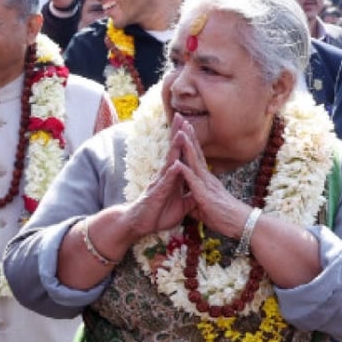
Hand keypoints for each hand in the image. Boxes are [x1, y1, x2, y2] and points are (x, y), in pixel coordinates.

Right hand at [123, 114, 197, 236]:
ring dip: (175, 148)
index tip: (190, 124)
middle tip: (182, 116)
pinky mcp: (156, 194)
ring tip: (180, 133)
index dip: (185, 140)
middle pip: (173, 151)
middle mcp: (165, 176)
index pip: (180, 154)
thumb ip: (190, 197)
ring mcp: (160, 183)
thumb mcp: (181, 206)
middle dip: (177, 133)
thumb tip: (201, 192)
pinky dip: (171, 173)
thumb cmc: (158, 214)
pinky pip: (165, 182)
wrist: (140, 225)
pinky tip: (176, 164)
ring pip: (169, 162)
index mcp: (172, 177)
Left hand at [169, 115, 248, 236]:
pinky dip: (185, 172)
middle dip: (189, 136)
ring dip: (187, 147)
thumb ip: (196, 203)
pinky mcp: (205, 195)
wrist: (241, 225)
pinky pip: (193, 182)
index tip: (184, 129)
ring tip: (180, 132)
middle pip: (196, 153)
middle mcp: (207, 178)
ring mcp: (207, 185)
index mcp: (207, 180)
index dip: (191, 143)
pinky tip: (177, 163)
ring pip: (195, 162)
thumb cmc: (225, 218)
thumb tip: (188, 203)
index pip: (197, 157)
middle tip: (182, 120)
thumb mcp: (205, 209)